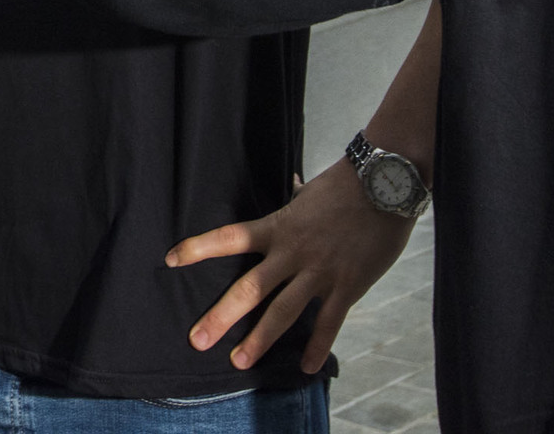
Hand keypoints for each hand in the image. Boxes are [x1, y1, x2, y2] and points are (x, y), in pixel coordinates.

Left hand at [167, 161, 414, 374]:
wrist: (384, 186)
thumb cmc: (345, 186)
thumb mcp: (310, 192)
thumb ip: (295, 198)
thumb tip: (291, 186)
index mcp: (277, 227)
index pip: (228, 238)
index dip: (198, 248)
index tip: (170, 260)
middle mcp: (292, 252)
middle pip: (249, 288)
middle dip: (222, 316)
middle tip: (197, 340)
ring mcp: (319, 271)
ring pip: (283, 312)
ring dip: (260, 340)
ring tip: (239, 362)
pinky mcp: (347, 285)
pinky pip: (329, 322)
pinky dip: (317, 347)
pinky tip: (306, 367)